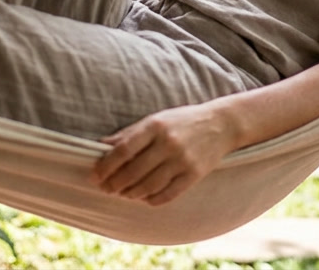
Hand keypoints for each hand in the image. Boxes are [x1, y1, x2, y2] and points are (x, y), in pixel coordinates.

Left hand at [92, 102, 239, 205]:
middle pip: (132, 171)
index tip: (95, 175)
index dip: (105, 166)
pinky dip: (151, 199)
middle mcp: (169, 143)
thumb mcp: (158, 119)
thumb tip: (100, 145)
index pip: (123, 150)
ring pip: (147, 186)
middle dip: (114, 184)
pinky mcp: (194, 175)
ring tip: (124, 193)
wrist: (223, 124)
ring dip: (130, 193)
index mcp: (157, 125)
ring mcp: (182, 160)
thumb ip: (130, 133)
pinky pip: (166, 195)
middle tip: (106, 188)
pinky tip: (144, 197)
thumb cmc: (184, 120)